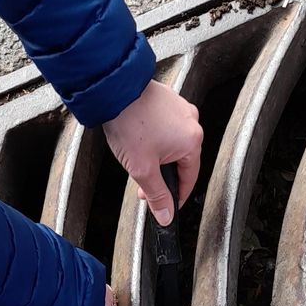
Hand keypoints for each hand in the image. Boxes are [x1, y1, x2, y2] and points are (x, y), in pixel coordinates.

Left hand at [103, 80, 201, 225]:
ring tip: (138, 158)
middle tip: (144, 185)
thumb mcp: (142, 169)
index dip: (177, 196)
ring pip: (173, 143)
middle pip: (182, 160)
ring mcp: (180, 108)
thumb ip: (157, 195)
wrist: (113, 90)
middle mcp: (192, 122)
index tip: (167, 206)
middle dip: (162, 175)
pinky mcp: (168, 100)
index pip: (190, 178)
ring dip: (158, 156)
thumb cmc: (129, 123)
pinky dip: (155, 137)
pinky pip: (166, 126)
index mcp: (192, 140)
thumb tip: (167, 215)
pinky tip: (139, 140)